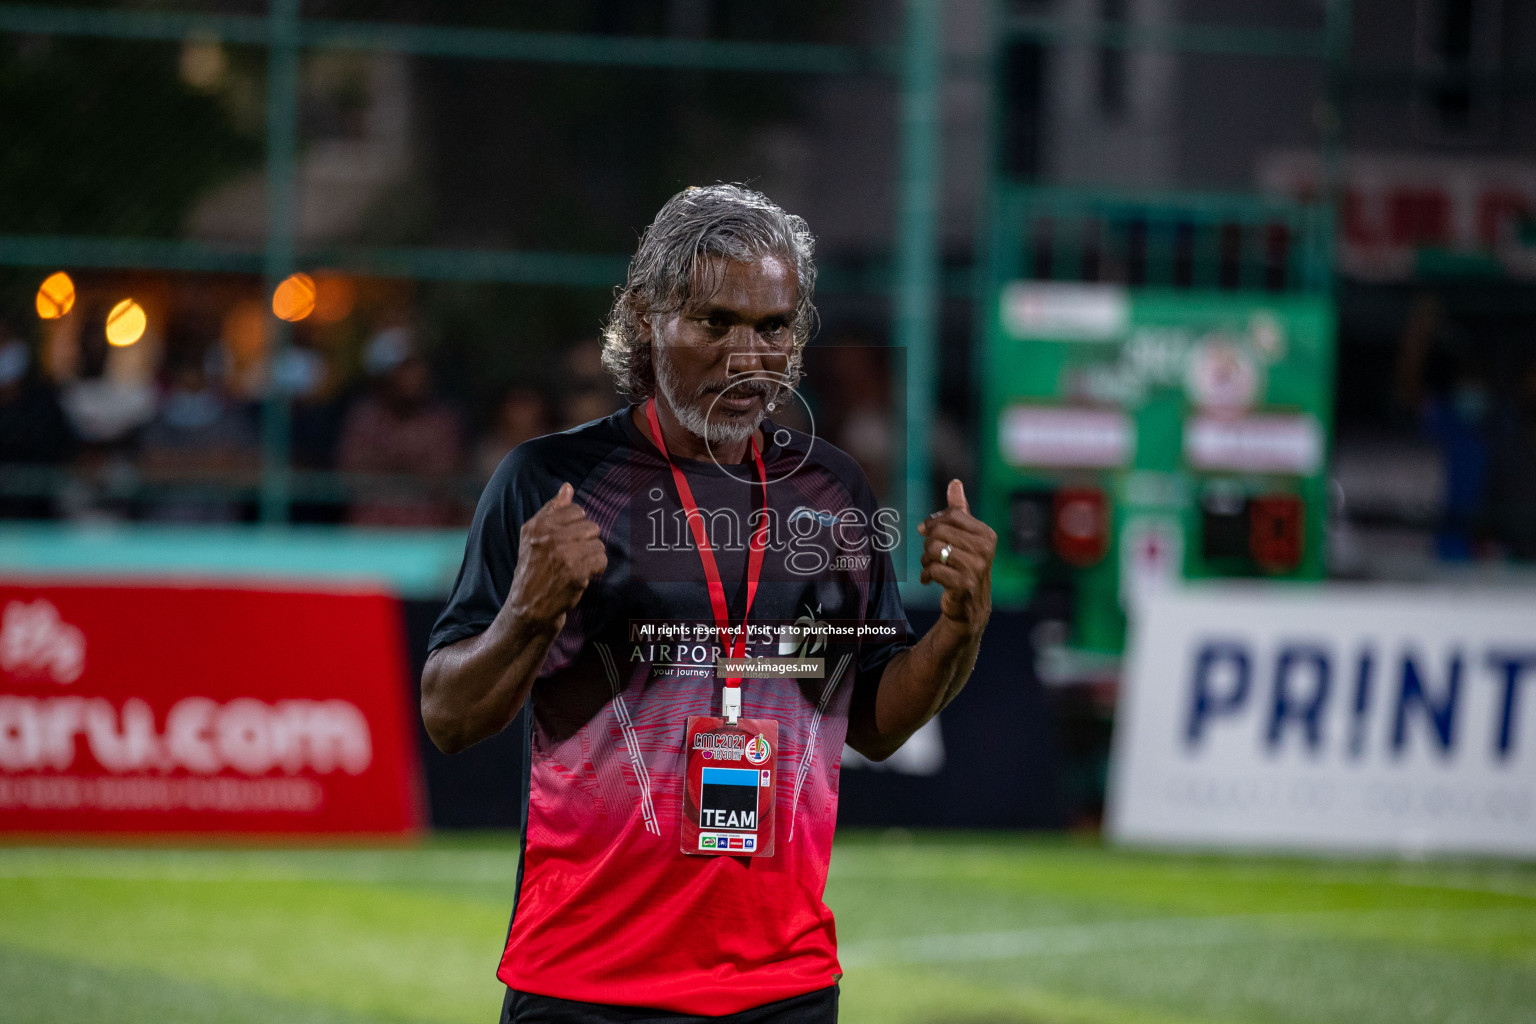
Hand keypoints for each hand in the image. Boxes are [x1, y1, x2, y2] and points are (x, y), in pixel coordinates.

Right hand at [508, 482, 607, 628]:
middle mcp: (549, 537)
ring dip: (592, 556)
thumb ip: (552, 510)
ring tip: (578, 566)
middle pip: (591, 526)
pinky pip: (601, 560)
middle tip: (574, 556)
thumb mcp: (533, 537)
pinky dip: (597, 569)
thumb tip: (567, 487)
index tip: (569, 540)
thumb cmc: (533, 569)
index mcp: (538, 525)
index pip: (576, 510)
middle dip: (587, 542)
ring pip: (598, 543)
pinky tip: (584, 575)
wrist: (528, 606)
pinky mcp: (576, 572)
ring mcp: (563, 554)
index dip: (577, 526)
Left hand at [916, 479, 994, 635]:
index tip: (925, 530)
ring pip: (933, 550)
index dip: (933, 522)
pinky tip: (929, 580)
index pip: (951, 516)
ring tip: (930, 567)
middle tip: (929, 554)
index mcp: (987, 534)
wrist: (970, 606)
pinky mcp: (965, 584)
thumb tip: (955, 483)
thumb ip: (960, 511)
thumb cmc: (965, 566)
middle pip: (939, 532)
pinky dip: (926, 576)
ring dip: (926, 560)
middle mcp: (986, 549)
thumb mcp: (965, 537)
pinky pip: (933, 570)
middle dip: (928, 543)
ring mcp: (977, 567)